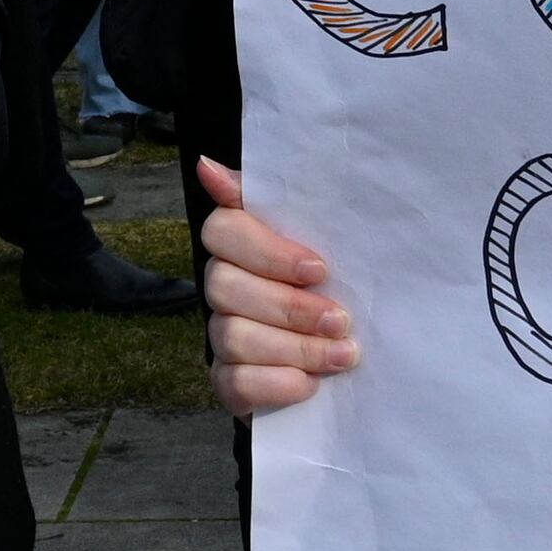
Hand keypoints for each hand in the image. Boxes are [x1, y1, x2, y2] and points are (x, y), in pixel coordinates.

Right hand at [197, 155, 357, 415]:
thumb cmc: (332, 292)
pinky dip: (277, 383)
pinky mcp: (227, 383)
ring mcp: (221, 336)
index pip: (221, 230)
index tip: (319, 269)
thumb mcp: (323, 244)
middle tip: (341, 320)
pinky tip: (310, 385)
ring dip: (296, 348)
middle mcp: (223, 287)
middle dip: (291, 307)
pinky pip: (235, 381)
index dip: (267, 251)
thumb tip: (208, 165)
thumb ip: (278, 204)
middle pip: (225, 286)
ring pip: (234, 335)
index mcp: (241, 246)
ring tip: (343, 355)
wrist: (344, 365)